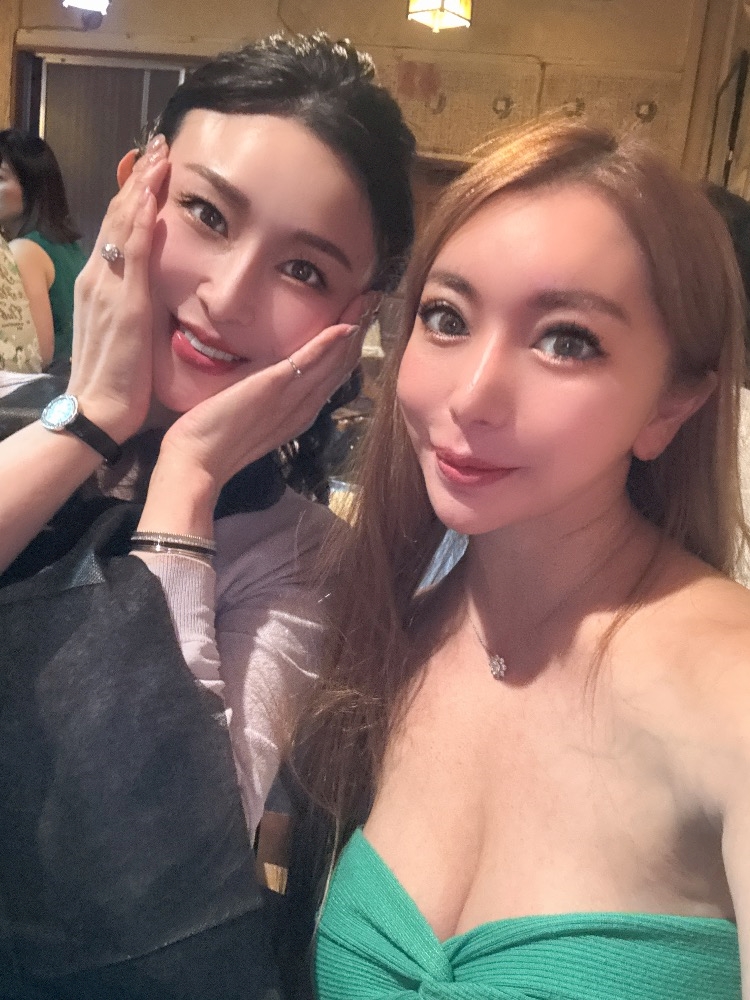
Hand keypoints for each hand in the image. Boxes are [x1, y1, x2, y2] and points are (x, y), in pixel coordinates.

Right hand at [67, 136, 169, 442]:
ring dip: (141, 186)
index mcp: (100, 286)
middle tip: (157, 145)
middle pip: (117, 216)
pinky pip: (132, 249)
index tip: (152, 168)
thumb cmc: (117, 381)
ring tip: (159, 153)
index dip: (133, 197)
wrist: (98, 410)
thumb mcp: (128, 335)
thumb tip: (156, 294)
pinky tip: (152, 193)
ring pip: (122, 223)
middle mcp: (98, 278)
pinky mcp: (122, 301)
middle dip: (138, 179)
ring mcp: (106, 286)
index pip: (117, 230)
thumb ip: (139, 307)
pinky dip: (141, 218)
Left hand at [153, 302, 368, 504]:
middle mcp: (304, 406)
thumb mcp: (249, 408)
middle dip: (358, 331)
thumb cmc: (214, 435)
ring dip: (351, 329)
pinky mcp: (276, 387)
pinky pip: (309, 361)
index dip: (348, 346)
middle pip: (340, 365)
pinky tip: (345, 325)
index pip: (332, 374)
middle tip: (373, 300)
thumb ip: (265, 391)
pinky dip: (328, 343)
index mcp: (299, 411)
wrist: (198, 459)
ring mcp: (293, 398)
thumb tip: (269, 370)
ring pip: (333, 361)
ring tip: (368, 301)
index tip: (358, 317)